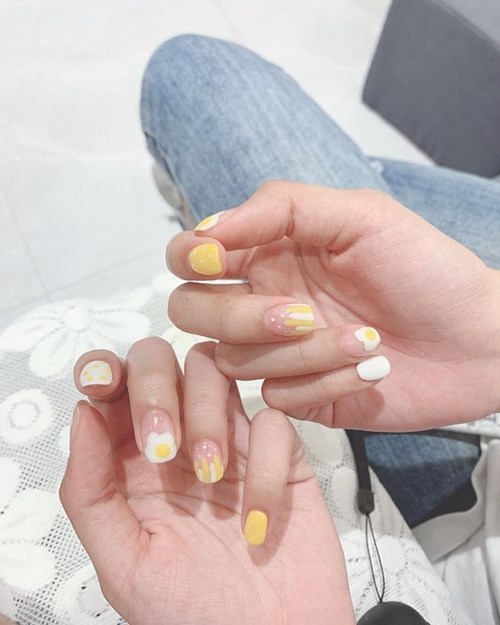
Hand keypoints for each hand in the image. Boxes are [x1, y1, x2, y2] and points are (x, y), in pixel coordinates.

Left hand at [60, 337, 354, 624]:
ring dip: (206, 411)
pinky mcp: (281, 455)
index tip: (102, 384)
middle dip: (155, 388)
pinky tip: (257, 517)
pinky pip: (274, 421)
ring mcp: (233, 442)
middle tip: (161, 446)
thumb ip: (92, 491)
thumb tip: (83, 415)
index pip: (115, 389)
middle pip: (163, 362)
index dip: (106, 372)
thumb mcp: (124, 563)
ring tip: (211, 476)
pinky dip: (265, 461)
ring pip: (216, 371)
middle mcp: (181, 441)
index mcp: (134, 464)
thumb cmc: (197, 616)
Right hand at [166, 181, 499, 429]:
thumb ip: (281, 207)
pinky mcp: (299, 395)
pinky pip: (275, 397)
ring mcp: (276, 352)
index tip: (218, 262)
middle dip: (240, 317)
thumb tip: (208, 227)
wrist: (477, 340)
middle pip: (192, 312)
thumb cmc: (427, 271)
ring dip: (301, 354)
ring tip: (365, 341)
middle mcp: (262, 300)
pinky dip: (324, 385)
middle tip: (301, 314)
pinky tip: (368, 371)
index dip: (190, 258)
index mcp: (270, 252)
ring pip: (233, 360)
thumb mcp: (361, 215)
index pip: (191, 255)